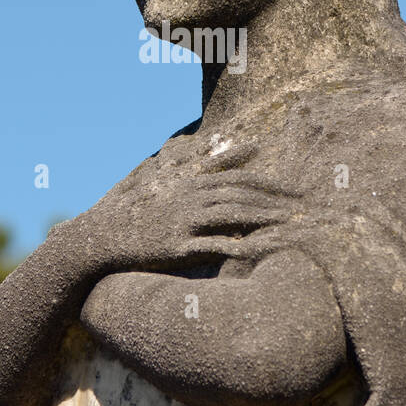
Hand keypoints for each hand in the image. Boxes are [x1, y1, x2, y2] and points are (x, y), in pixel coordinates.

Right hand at [62, 160, 304, 281]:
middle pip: (241, 194)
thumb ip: (195, 167)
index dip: (268, 181)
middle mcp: (188, 197)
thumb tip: (219, 155)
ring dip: (266, 219)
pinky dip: (238, 246)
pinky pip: (213, 245)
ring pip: (232, 215)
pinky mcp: (176, 246)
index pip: (236, 177)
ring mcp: (182, 221)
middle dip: (276, 199)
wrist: (100, 236)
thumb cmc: (134, 211)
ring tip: (292, 226)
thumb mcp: (163, 183)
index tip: (296, 187)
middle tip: (305, 207)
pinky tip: (260, 250)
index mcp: (188, 183)